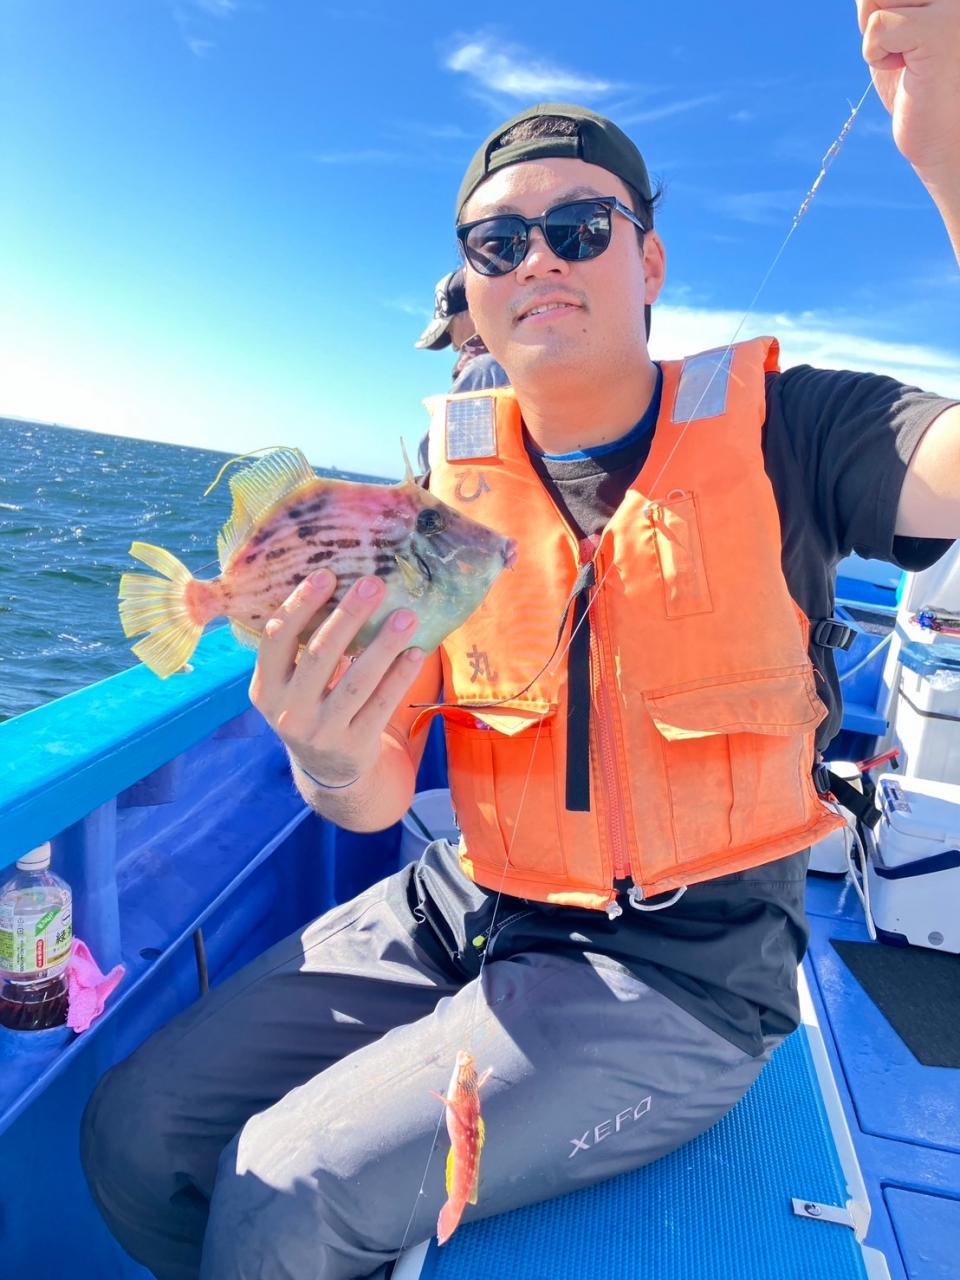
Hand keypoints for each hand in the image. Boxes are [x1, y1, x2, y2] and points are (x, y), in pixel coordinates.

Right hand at [249, 568, 424, 786]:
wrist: (326, 770)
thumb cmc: (311, 707)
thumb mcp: (291, 686)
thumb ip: (303, 648)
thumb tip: (340, 584)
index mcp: (266, 688)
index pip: (277, 639)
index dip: (300, 605)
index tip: (327, 574)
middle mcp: (289, 711)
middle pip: (320, 655)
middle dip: (348, 615)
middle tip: (374, 583)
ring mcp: (322, 732)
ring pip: (356, 681)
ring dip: (383, 645)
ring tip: (406, 616)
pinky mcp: (354, 746)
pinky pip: (381, 705)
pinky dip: (400, 677)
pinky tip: (416, 653)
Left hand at [858, 0, 959, 177]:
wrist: (945, 137)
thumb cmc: (920, 87)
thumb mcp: (897, 32)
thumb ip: (885, 2)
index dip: (879, 6)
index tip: (903, 37)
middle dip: (875, 17)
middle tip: (902, 50)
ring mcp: (953, 7)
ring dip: (876, 35)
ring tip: (906, 57)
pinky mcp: (939, 32)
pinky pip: (878, 26)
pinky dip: (876, 55)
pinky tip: (905, 69)